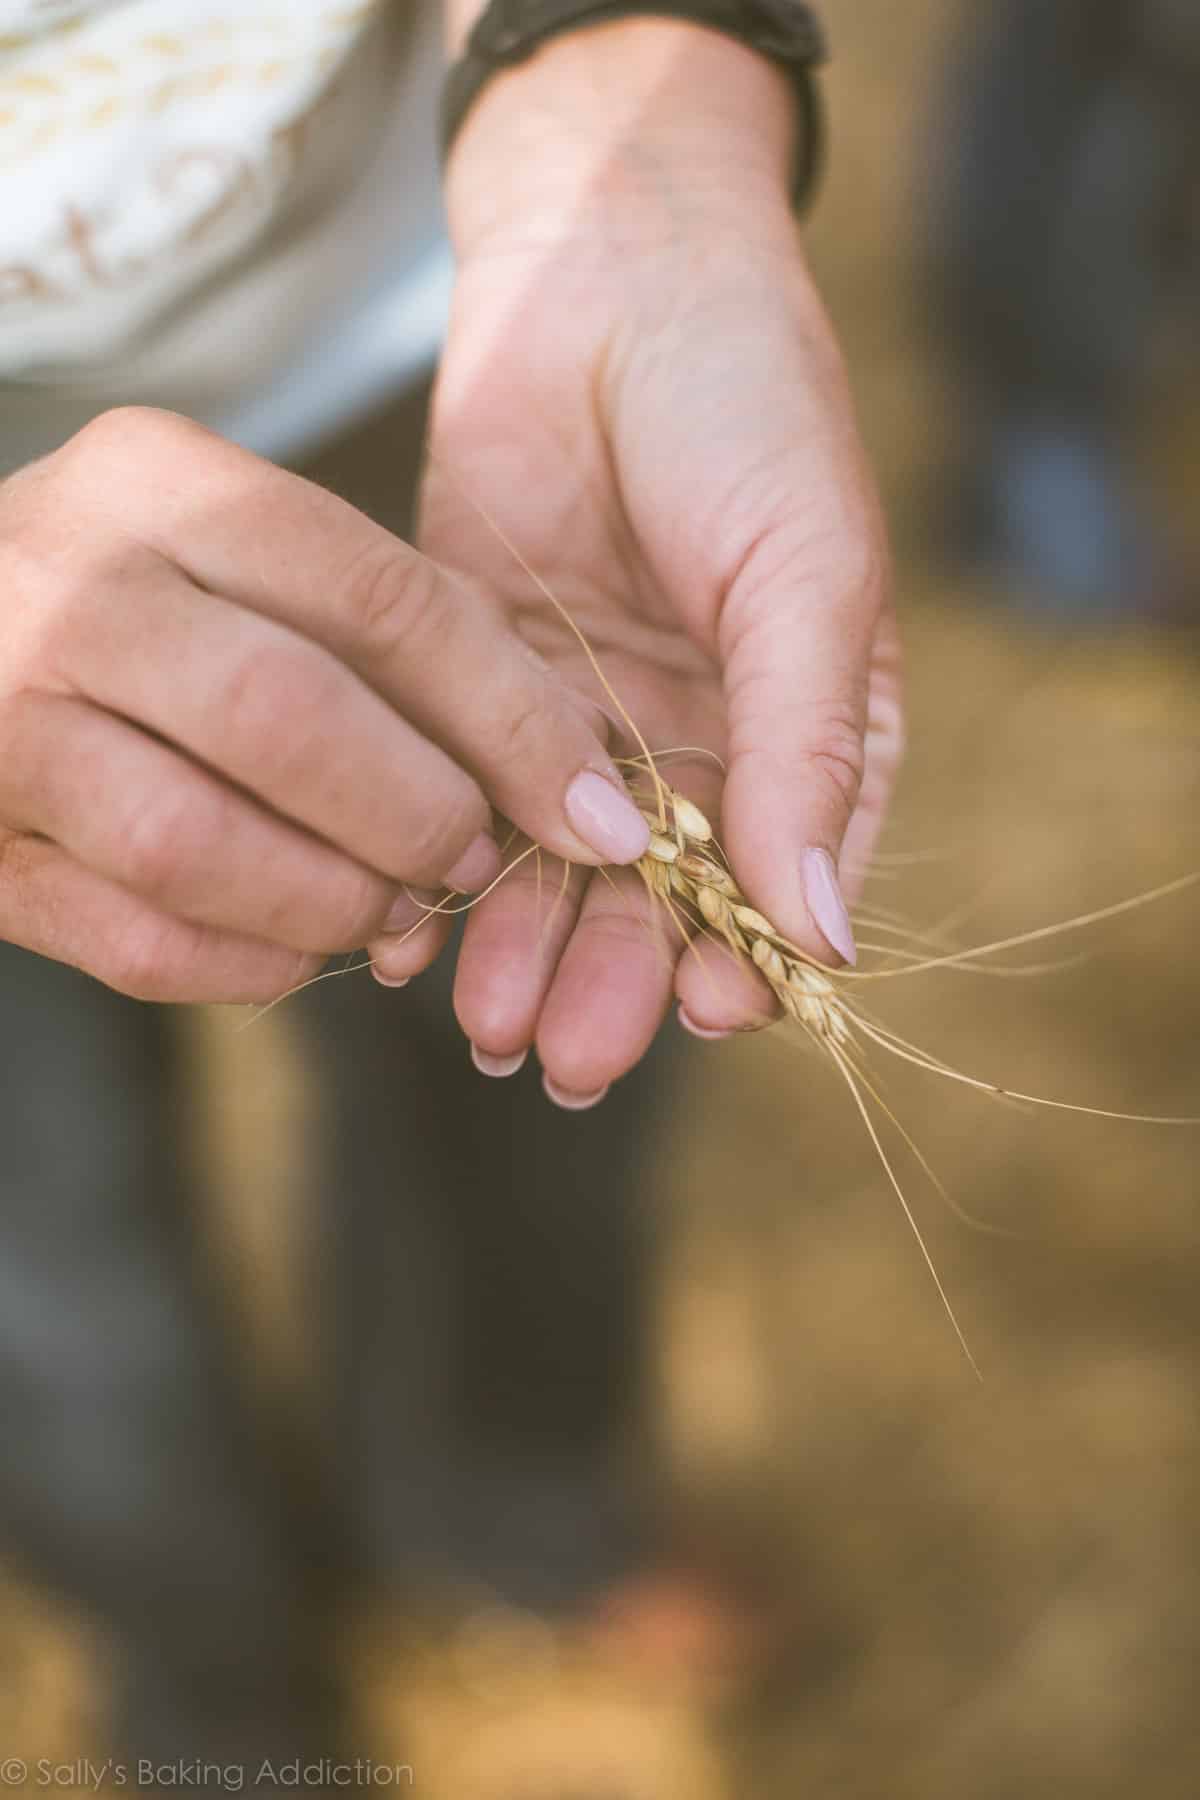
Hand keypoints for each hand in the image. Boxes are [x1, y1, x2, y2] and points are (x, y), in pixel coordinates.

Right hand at [0, 409, 648, 1001]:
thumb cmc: (139, 594)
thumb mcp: (244, 550)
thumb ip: (391, 628)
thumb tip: (569, 765)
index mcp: (159, 482)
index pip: (381, 598)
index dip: (512, 719)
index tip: (596, 809)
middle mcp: (67, 585)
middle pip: (286, 717)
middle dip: (417, 814)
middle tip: (471, 859)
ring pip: (196, 844)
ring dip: (333, 902)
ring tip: (389, 910)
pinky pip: (133, 941)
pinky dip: (247, 965)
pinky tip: (297, 948)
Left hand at [367, 21, 902, 1100]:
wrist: (605, 273)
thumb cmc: (748, 410)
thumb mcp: (806, 575)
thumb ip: (808, 749)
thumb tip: (823, 934)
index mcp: (804, 724)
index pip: (783, 875)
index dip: (746, 955)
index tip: (710, 1012)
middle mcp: (696, 741)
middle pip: (657, 900)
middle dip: (614, 982)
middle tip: (566, 1060)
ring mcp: (586, 719)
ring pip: (555, 870)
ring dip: (524, 952)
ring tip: (488, 1026)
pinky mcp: (481, 685)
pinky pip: (464, 799)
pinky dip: (443, 874)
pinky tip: (412, 942)